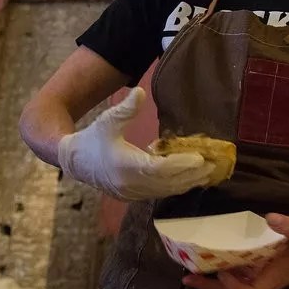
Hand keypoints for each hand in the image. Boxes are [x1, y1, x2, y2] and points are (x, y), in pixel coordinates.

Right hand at [57, 87, 214, 200]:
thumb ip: (125, 108)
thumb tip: (139, 91)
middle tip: (213, 165)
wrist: (75, 162)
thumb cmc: (93, 139)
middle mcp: (130, 184)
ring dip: (187, 183)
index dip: (181, 164)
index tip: (199, 158)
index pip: (159, 169)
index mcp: (124, 166)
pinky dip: (176, 187)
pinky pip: (159, 194)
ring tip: (207, 173)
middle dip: (192, 175)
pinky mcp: (133, 197)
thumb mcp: (107, 120)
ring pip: (165, 191)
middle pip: (167, 184)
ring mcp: (132, 194)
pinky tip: (190, 179)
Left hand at [182, 213, 288, 288]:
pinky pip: (239, 273)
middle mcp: (265, 280)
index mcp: (274, 278)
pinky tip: (212, 259)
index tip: (222, 272)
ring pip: (234, 283)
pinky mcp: (262, 268)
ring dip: (214, 278)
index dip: (234, 286)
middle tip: (188, 277)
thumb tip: (270, 218)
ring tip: (191, 269)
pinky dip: (225, 268)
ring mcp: (263, 275)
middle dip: (212, 286)